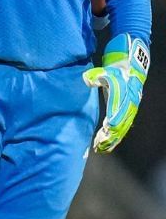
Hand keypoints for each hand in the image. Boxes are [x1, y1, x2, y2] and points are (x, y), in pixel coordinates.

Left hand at [86, 33, 148, 153]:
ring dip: (112, 140)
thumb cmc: (116, 72)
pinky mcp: (128, 112)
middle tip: (99, 148)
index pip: (116, 118)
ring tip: (102, 149)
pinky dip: (116, 137)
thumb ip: (96, 76)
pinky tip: (109, 144)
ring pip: (122, 130)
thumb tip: (87, 80)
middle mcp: (128, 108)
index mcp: (123, 100)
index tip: (101, 137)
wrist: (130, 69)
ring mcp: (129, 111)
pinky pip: (123, 128)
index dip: (109, 129)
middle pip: (119, 128)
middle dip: (109, 139)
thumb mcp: (105, 72)